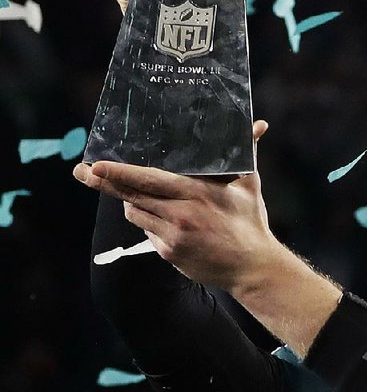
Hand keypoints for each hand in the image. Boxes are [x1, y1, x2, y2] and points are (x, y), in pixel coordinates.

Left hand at [74, 121, 275, 290]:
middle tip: (80, 171)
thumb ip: (248, 152)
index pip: (148, 179)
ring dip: (135, 203)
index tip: (95, 164)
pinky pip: (148, 232)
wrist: (252, 267)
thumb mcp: (249, 184)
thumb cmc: (250, 222)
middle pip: (131, 195)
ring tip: (150, 198)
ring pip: (136, 213)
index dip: (119, 172)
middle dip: (101, 183)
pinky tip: (172, 223)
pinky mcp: (169, 253)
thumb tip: (262, 124)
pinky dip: (152, 223)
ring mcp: (173, 235)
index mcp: (197, 192)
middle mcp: (181, 212)